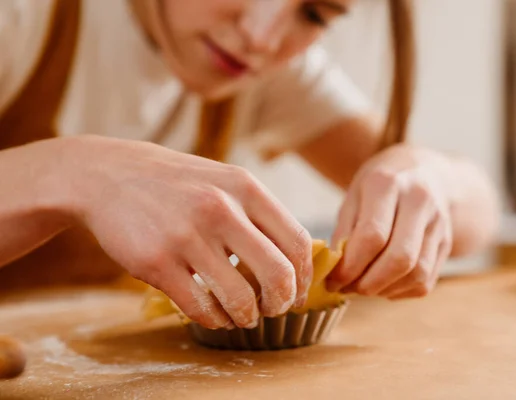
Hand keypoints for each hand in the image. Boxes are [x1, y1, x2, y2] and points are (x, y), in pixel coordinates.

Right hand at [63, 136, 311, 328]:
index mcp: (245, 188)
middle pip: (278, 275)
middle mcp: (220, 209)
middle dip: (282, 302)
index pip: (297, 241)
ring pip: (239, 299)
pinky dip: (215, 320)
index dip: (305, 276)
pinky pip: (200, 308)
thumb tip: (293, 262)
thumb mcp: (224, 181)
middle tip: (274, 309)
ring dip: (247, 316)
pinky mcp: (156, 262)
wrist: (108, 174)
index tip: (298, 292)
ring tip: (244, 316)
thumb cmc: (177, 183)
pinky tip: (215, 316)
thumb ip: (259, 214)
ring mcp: (187, 236)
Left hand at [327, 145, 452, 298]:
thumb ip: (344, 233)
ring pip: (417, 274)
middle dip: (369, 284)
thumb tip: (335, 273)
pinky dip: (400, 291)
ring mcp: (439, 223)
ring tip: (364, 286)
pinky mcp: (447, 243)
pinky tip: (384, 283)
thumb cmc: (380, 186)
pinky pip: (426, 281)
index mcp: (388, 184)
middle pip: (400, 258)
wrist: (423, 170)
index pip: (373, 236)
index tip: (334, 280)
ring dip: (385, 290)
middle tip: (348, 288)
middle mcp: (420, 200)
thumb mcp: (354, 197)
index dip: (351, 266)